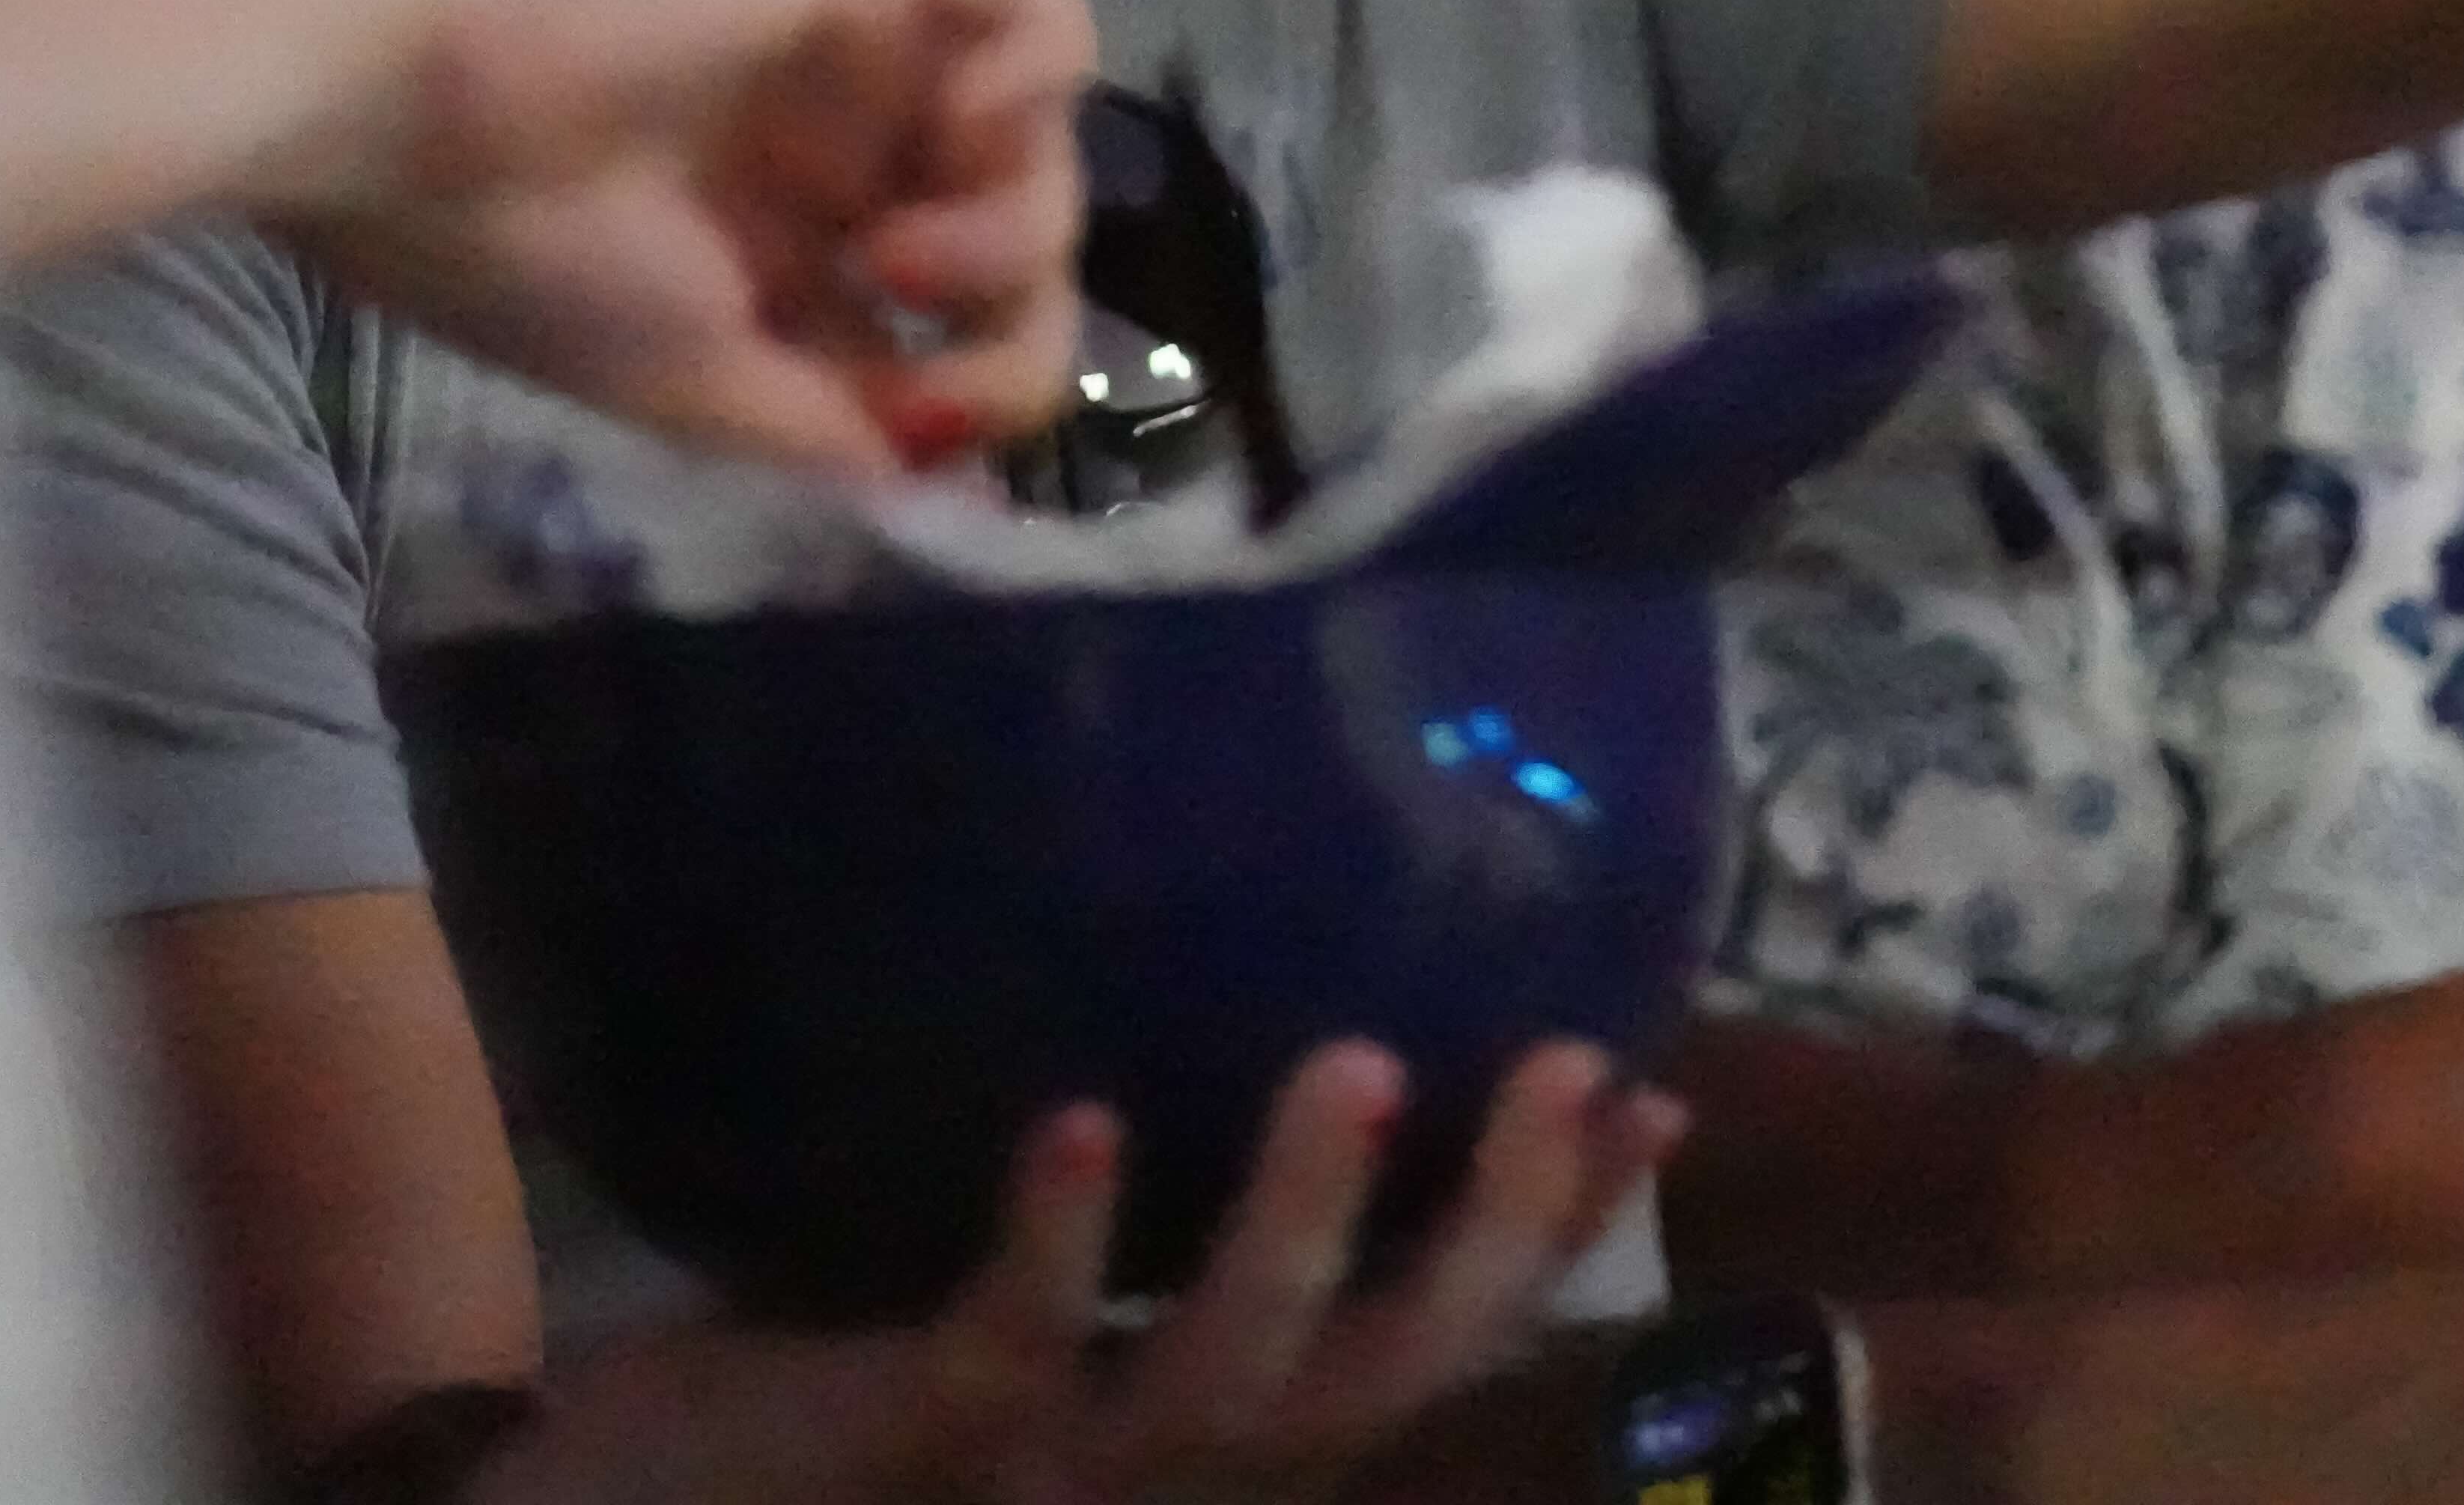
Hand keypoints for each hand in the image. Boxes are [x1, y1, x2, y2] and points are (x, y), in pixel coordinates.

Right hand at [260, 0, 1097, 477]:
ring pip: (1042, 124)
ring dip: (1015, 216)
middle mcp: (842, 146)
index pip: (964, 322)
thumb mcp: (690, 385)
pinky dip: (1042, 66)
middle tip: (906, 317)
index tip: (911, 420)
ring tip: (894, 246)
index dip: (983, 387)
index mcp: (791, 244)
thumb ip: (824, 422)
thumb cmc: (525, 254)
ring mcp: (863, 55)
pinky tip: (961, 126)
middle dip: (1013, 309)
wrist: (418, 107)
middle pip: (1023, 224)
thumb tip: (936, 462)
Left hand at [500, 1038, 1686, 1504]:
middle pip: (1379, 1377)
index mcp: (1202, 1426)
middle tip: (1564, 1059)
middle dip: (1490, 1234)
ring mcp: (1044, 1472)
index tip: (1653, 1092)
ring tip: (1360, 1058)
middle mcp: (1159, 1471)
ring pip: (1224, 1377)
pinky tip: (1084, 1117)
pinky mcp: (911, 1438)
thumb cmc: (810, 1380)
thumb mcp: (1007, 1286)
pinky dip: (1056, 1237)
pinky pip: (1010, 1345)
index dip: (1549, 1233)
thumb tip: (1265, 1006)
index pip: (1425, 1337)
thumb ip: (1128, 1202)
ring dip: (1296, 1220)